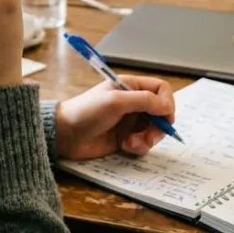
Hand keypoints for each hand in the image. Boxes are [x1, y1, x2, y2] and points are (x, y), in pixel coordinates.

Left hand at [55, 75, 175, 159]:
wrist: (66, 134)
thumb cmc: (87, 111)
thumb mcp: (116, 101)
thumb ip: (144, 100)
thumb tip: (168, 106)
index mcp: (131, 87)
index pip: (161, 89)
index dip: (167, 102)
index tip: (164, 116)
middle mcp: (133, 103)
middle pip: (162, 113)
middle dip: (158, 126)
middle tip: (148, 134)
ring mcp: (130, 121)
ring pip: (154, 131)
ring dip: (147, 138)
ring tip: (131, 142)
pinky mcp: (126, 138)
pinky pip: (143, 143)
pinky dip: (139, 146)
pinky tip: (125, 146)